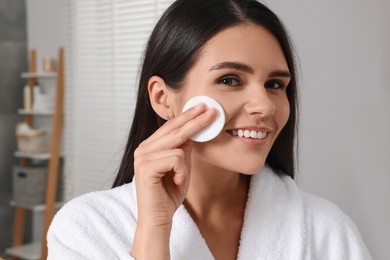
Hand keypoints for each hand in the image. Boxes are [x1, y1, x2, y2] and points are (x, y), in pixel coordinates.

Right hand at [131, 103, 215, 258]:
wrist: (158, 218)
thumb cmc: (168, 194)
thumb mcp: (181, 167)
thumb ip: (184, 150)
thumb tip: (194, 131)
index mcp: (150, 147)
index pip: (171, 127)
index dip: (187, 116)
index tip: (203, 108)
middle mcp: (143, 149)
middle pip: (174, 130)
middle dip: (195, 120)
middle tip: (212, 111)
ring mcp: (142, 157)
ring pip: (177, 144)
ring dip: (184, 164)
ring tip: (179, 179)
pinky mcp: (146, 167)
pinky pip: (175, 159)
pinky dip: (181, 172)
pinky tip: (175, 183)